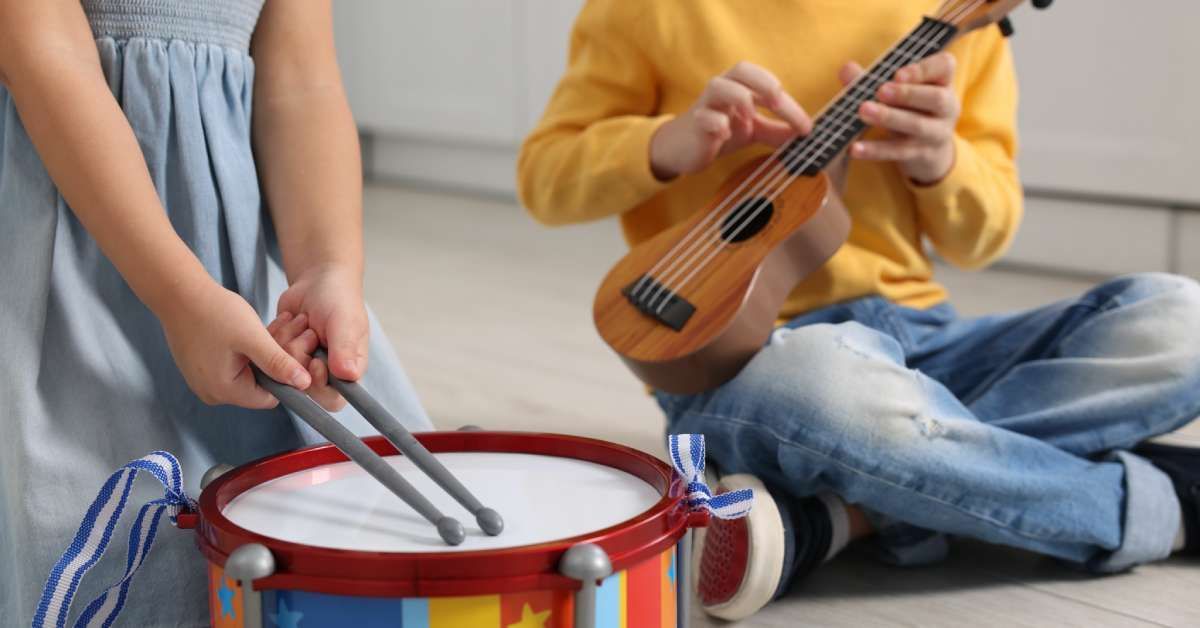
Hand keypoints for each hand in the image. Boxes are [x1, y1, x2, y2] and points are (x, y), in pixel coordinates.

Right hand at [160, 280, 311, 407]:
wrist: (178, 293)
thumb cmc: (213, 312)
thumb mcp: (252, 338)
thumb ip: (278, 363)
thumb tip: (305, 384)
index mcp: (224, 391)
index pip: (270, 396)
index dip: (286, 374)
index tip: (297, 347)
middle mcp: (213, 392)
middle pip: (261, 383)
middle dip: (279, 357)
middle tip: (295, 327)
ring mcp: (206, 381)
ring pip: (252, 371)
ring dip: (268, 349)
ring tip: (282, 322)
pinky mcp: (203, 368)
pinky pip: (236, 364)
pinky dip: (251, 348)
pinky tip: (261, 327)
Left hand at [272, 264, 368, 410]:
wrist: (317, 279)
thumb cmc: (338, 299)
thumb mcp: (345, 321)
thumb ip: (345, 348)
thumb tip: (348, 376)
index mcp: (346, 370)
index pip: (333, 399)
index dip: (319, 385)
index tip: (314, 361)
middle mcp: (324, 372)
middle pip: (301, 386)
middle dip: (298, 356)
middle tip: (309, 333)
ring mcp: (300, 363)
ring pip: (279, 370)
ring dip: (287, 341)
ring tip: (302, 321)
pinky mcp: (280, 353)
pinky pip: (265, 355)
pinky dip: (275, 334)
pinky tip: (288, 320)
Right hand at [650, 61, 811, 180]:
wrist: (684, 148)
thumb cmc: (720, 131)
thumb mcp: (753, 130)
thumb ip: (776, 131)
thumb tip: (805, 135)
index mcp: (740, 87)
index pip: (766, 85)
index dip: (789, 104)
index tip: (806, 127)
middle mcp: (723, 90)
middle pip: (741, 70)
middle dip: (763, 81)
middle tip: (779, 100)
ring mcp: (706, 105)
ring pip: (718, 86)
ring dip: (738, 97)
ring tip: (750, 117)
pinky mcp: (694, 124)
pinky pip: (703, 117)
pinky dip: (716, 122)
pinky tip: (726, 134)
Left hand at [843, 52, 959, 184]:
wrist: (931, 153)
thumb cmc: (910, 110)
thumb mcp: (898, 91)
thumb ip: (873, 79)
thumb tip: (847, 69)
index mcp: (943, 82)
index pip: (944, 66)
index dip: (923, 69)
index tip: (897, 74)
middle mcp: (946, 107)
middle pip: (935, 98)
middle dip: (907, 94)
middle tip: (881, 91)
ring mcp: (937, 133)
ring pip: (917, 125)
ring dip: (889, 117)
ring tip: (864, 110)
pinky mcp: (923, 155)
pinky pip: (899, 151)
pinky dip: (876, 150)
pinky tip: (855, 148)